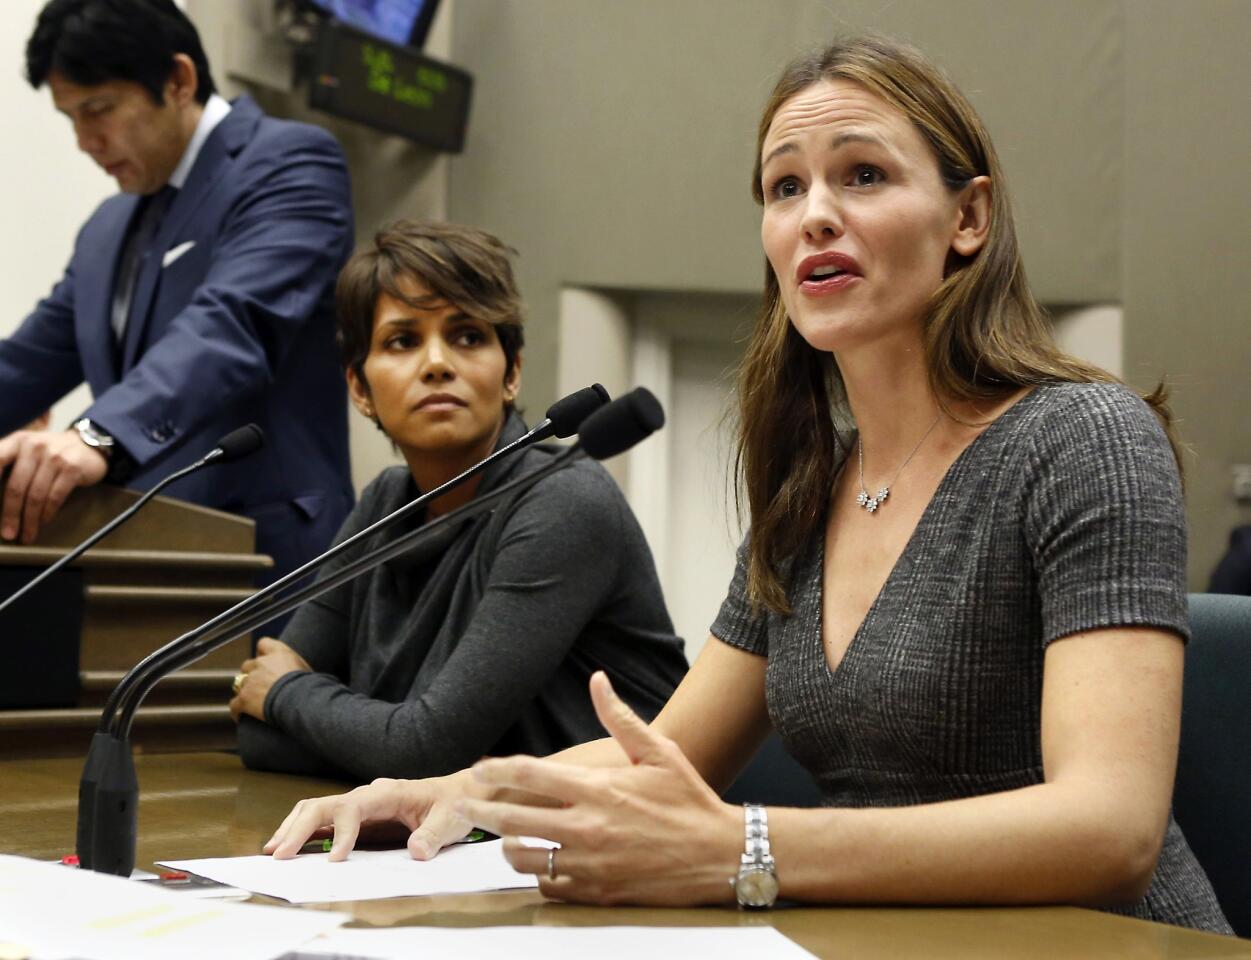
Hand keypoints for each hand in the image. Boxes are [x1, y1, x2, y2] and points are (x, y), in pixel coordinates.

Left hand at [0, 429, 107, 542]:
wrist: (87, 445)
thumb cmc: (51, 452)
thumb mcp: (26, 449)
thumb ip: (7, 463)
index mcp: (18, 441)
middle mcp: (35, 446)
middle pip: (16, 487)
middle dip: (11, 515)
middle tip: (8, 533)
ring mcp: (55, 457)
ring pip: (36, 495)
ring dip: (30, 520)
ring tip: (27, 534)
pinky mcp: (72, 468)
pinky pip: (55, 496)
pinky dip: (48, 512)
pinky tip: (44, 520)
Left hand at [229, 637, 312, 722]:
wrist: (301, 701)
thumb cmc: (310, 686)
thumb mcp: (305, 669)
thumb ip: (293, 666)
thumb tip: (296, 672)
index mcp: (278, 653)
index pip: (263, 644)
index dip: (262, 653)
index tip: (265, 661)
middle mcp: (261, 663)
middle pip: (248, 665)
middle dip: (252, 675)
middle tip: (261, 686)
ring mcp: (251, 681)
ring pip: (239, 683)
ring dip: (245, 691)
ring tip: (252, 703)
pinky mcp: (244, 698)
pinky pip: (234, 705)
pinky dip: (237, 711)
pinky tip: (241, 717)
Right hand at [263, 770, 478, 861]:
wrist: (459, 794)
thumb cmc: (454, 805)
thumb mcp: (451, 820)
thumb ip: (435, 834)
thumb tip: (417, 852)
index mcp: (389, 793)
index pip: (355, 807)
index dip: (342, 831)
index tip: (336, 859)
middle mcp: (368, 794)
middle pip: (325, 804)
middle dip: (300, 828)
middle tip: (280, 854)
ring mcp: (360, 803)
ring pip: (317, 808)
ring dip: (294, 827)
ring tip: (273, 850)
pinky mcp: (358, 815)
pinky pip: (324, 818)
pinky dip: (302, 829)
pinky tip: (287, 846)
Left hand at [463, 671, 741, 905]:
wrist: (720, 855)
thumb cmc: (689, 800)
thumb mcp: (658, 752)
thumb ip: (619, 718)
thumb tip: (597, 680)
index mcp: (597, 789)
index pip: (529, 775)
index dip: (497, 769)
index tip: (480, 768)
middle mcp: (587, 827)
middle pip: (512, 821)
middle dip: (481, 813)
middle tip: (463, 808)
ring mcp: (590, 864)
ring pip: (525, 860)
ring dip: (510, 847)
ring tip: (507, 839)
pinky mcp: (597, 892)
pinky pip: (550, 887)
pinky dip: (541, 876)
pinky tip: (545, 864)